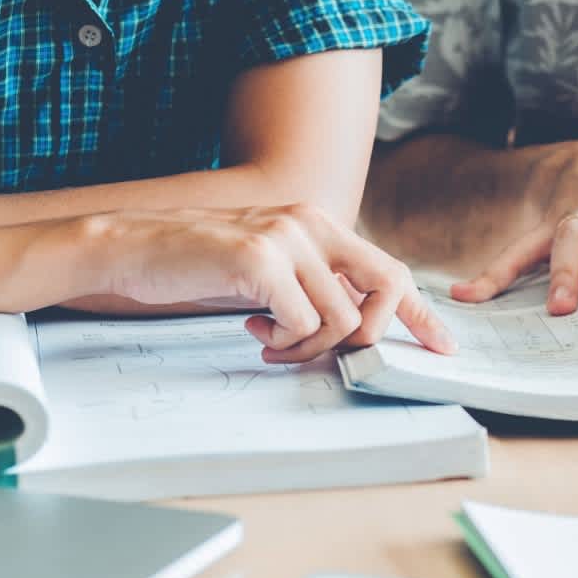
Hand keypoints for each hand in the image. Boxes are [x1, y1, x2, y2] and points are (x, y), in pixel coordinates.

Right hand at [89, 204, 455, 362]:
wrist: (133, 247)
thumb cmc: (200, 265)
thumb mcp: (270, 269)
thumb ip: (312, 286)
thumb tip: (353, 329)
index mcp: (320, 223)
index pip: (388, 269)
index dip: (420, 313)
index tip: (443, 347)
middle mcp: (312, 223)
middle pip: (387, 284)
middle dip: (372, 333)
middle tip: (339, 354)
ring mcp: (287, 238)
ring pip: (341, 317)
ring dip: (311, 346)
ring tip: (273, 343)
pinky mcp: (260, 260)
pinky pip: (301, 322)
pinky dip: (283, 340)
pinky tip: (254, 331)